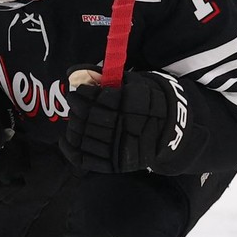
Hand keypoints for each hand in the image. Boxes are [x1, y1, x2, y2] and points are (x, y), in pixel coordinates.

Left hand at [60, 69, 190, 173]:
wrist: (170, 132)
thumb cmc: (149, 102)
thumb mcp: (133, 83)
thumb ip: (105, 77)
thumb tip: (74, 72)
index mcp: (130, 104)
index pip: (96, 97)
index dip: (82, 93)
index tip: (78, 90)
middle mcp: (124, 126)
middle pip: (87, 116)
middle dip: (76, 107)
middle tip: (74, 101)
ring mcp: (118, 147)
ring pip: (83, 136)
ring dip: (73, 126)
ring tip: (75, 119)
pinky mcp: (113, 164)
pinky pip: (84, 158)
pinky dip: (70, 149)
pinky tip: (66, 140)